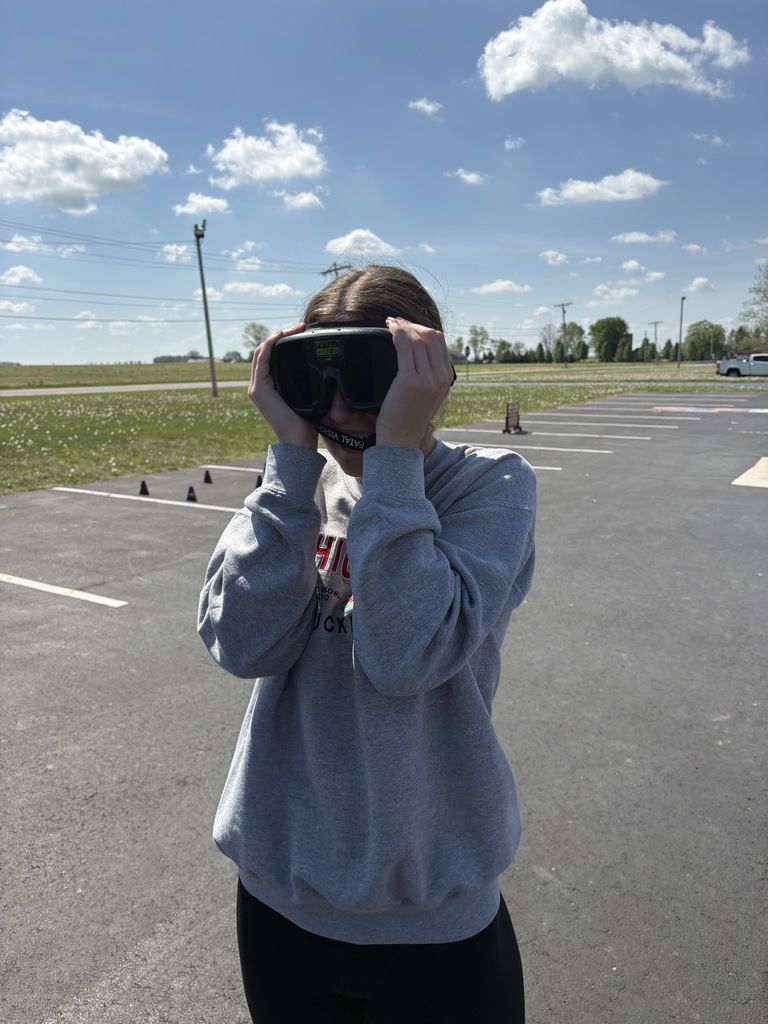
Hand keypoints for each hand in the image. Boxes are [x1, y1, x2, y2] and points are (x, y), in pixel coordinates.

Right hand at [248, 324, 317, 448]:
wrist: (298, 441)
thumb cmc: (304, 423)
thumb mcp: (305, 397)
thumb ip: (304, 383)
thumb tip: (320, 368)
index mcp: (267, 387)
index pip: (269, 356)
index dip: (281, 341)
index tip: (300, 332)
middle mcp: (258, 386)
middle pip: (264, 351)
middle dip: (280, 336)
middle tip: (299, 327)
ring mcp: (256, 387)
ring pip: (261, 352)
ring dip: (276, 337)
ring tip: (293, 329)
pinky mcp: (259, 390)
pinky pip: (262, 360)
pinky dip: (270, 345)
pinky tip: (281, 337)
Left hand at [374, 317, 454, 449]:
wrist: (401, 439)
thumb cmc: (409, 416)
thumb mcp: (429, 393)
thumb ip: (430, 373)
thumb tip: (419, 349)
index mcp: (447, 377)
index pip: (439, 340)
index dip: (421, 328)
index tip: (407, 326)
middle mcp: (440, 376)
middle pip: (430, 336)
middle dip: (412, 324)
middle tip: (396, 322)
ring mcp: (426, 379)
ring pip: (416, 339)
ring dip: (401, 326)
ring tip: (389, 324)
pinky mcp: (409, 381)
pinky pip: (404, 347)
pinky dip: (396, 334)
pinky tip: (388, 330)